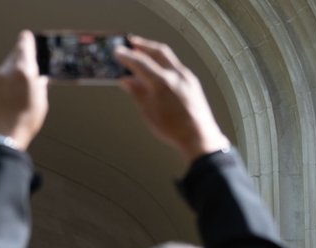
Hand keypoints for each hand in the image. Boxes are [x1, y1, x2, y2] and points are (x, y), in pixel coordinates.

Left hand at [0, 30, 48, 147]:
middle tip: (29, 64)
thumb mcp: (41, 101)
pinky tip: (12, 93)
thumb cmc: (25, 121)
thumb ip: (39, 84)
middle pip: (14, 54)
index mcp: (24, 70)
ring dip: (13, 70)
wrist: (3, 137)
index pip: (24, 44)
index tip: (29, 39)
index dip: (27, 40)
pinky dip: (6, 80)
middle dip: (22, 57)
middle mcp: (7, 71)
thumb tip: (39, 78)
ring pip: (6, 66)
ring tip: (22, 84)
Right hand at [115, 36, 229, 161]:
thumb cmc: (173, 129)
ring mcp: (186, 76)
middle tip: (130, 42)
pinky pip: (174, 65)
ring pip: (168, 57)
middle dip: (142, 45)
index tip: (117, 51)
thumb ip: (137, 93)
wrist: (198, 136)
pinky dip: (162, 62)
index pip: (141, 63)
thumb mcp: (148, 112)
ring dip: (153, 51)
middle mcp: (176, 75)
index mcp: (162, 83)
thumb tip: (126, 81)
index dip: (127, 56)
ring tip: (141, 51)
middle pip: (157, 51)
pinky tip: (155, 68)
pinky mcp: (191, 81)